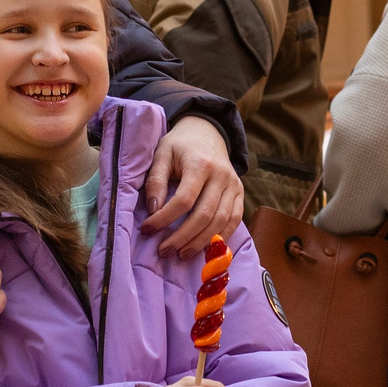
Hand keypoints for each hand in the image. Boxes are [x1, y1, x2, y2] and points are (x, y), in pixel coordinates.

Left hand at [141, 117, 242, 258]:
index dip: (164, 218)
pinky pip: (234, 220)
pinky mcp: (240, 193)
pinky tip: (204, 247)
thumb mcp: (162, 154)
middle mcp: (221, 175)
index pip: (184, 199)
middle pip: (204, 215)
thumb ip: (156, 180)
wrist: (207, 132)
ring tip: (181, 254)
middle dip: (182, 237)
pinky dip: (220, 237)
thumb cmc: (180, 145)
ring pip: (221, 221)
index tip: (147, 229)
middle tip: (164, 251)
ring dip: (200, 242)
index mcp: (200, 164)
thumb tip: (153, 210)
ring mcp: (234, 185)